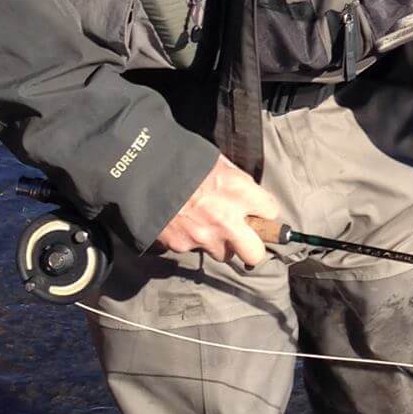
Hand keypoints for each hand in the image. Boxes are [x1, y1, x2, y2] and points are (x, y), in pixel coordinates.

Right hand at [156, 155, 282, 271]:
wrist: (141, 169)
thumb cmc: (182, 159)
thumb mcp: (217, 162)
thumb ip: (236, 181)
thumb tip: (247, 194)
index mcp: (238, 191)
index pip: (271, 211)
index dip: (263, 210)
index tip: (257, 210)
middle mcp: (225, 219)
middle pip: (254, 253)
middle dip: (252, 247)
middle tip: (244, 237)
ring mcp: (203, 237)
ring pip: (223, 254)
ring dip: (219, 243)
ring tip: (206, 224)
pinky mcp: (181, 246)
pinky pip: (194, 249)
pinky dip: (192, 239)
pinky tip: (184, 222)